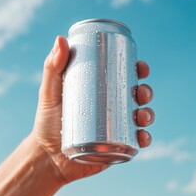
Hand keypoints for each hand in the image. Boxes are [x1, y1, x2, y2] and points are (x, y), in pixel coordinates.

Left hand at [30, 36, 154, 183]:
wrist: (47, 157)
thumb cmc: (47, 122)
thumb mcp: (49, 92)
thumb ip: (52, 66)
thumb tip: (61, 38)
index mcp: (100, 92)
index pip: (123, 77)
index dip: (137, 70)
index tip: (140, 67)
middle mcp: (110, 109)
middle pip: (136, 96)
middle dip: (146, 91)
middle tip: (141, 92)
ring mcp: (115, 128)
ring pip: (140, 118)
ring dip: (148, 114)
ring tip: (141, 115)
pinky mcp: (116, 147)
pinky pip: (135, 143)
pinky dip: (144, 139)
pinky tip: (142, 137)